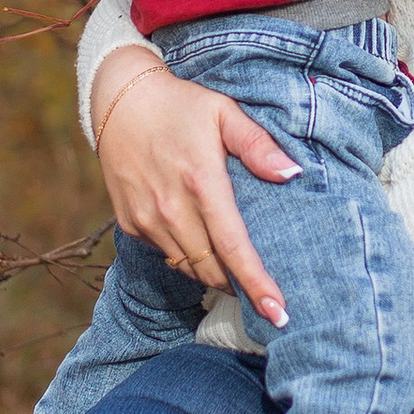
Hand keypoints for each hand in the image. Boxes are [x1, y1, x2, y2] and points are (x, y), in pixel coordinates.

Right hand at [91, 53, 295, 322]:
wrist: (120, 101)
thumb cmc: (181, 105)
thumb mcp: (224, 112)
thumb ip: (258, 144)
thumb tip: (292, 173)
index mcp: (201, 182)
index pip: (234, 246)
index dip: (257, 283)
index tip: (278, 313)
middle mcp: (171, 208)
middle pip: (213, 269)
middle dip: (240, 286)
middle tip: (264, 292)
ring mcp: (146, 219)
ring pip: (189, 268)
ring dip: (214, 275)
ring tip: (236, 273)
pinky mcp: (130, 224)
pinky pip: (167, 255)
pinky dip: (188, 258)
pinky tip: (201, 243)